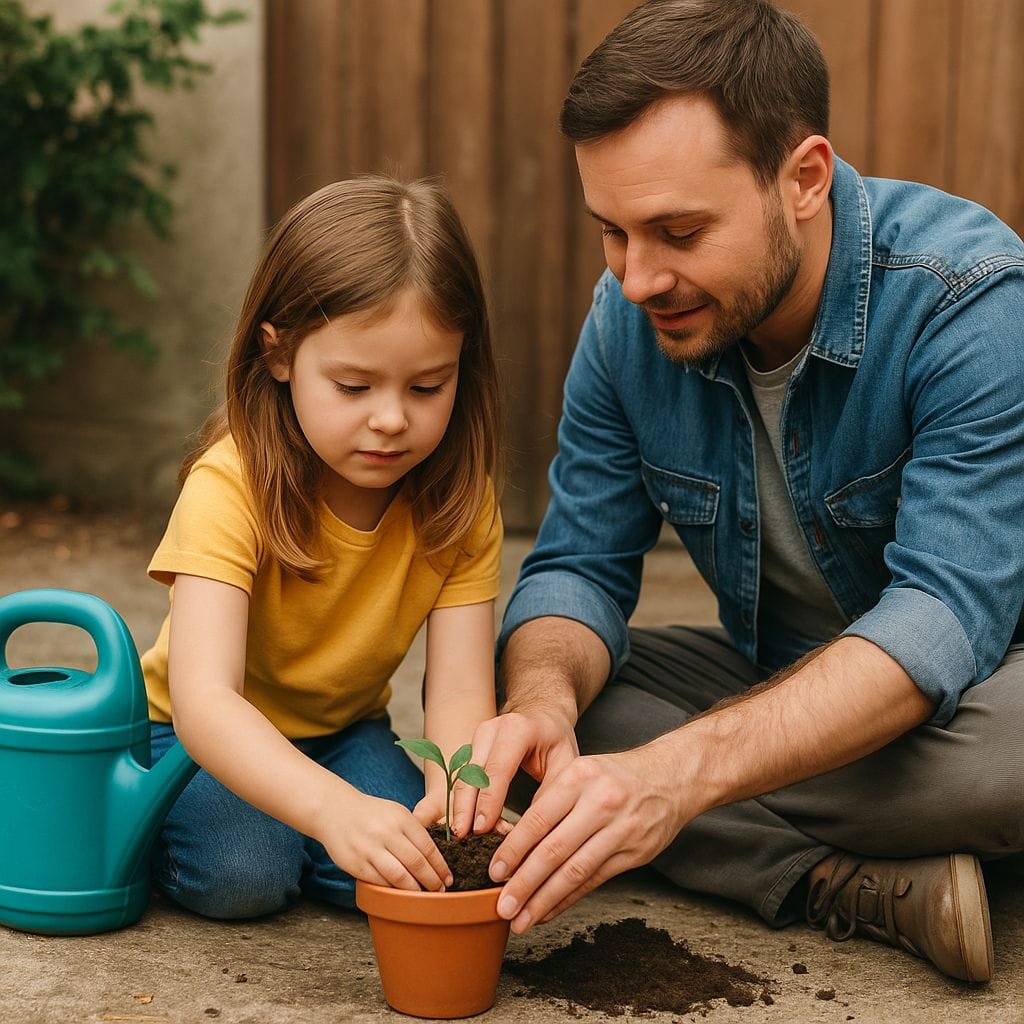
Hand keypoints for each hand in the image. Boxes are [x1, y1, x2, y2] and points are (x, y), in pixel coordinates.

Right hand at [320, 792, 452, 890]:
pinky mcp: (356, 864)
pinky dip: (393, 890)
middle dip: (432, 881)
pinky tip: (401, 894)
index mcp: (401, 819)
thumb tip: (436, 857)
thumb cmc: (371, 814)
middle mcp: (387, 833)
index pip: (428, 847)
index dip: (441, 866)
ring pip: (399, 877)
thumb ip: (414, 831)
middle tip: (440, 891)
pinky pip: (380, 882)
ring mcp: (370, 849)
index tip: (448, 878)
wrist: (334, 810)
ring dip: (415, 890)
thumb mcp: (396, 812)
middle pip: (417, 863)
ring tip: (423, 897)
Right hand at [451, 707, 578, 837]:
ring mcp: (478, 735)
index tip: (481, 829)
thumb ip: (550, 793)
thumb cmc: (556, 740)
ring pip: (461, 774)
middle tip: (462, 837)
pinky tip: (464, 819)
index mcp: (518, 730)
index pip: (498, 769)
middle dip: (465, 806)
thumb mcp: (565, 763)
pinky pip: (461, 775)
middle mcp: (493, 729)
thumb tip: (532, 831)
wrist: (543, 714)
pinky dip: (462, 798)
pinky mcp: (471, 745)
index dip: (488, 800)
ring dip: (460, 805)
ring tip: (462, 833)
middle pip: (472, 772)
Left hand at [488, 745, 686, 932]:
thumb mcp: (582, 771)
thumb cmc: (616, 775)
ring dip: (544, 900)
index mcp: (579, 777)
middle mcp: (600, 803)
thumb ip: (552, 800)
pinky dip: (568, 899)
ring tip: (522, 920)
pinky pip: (594, 880)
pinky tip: (548, 911)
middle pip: (554, 850)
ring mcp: (620, 829)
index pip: (539, 818)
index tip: (494, 872)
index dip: (514, 849)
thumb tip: (515, 840)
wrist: (672, 776)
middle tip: (502, 906)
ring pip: (574, 871)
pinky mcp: (634, 853)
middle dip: (525, 883)